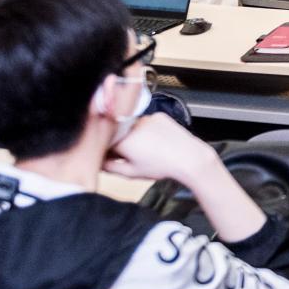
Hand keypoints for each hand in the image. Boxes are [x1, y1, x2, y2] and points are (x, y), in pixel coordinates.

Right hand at [104, 113, 220, 186]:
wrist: (188, 157)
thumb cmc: (162, 166)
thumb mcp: (131, 172)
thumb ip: (110, 167)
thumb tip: (99, 163)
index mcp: (123, 139)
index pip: (104, 142)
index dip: (106, 151)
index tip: (109, 158)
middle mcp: (132, 124)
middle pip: (118, 133)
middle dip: (120, 143)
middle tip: (130, 155)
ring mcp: (147, 118)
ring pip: (132, 127)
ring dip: (133, 135)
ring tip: (147, 149)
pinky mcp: (158, 116)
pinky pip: (147, 122)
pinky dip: (147, 130)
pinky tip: (155, 141)